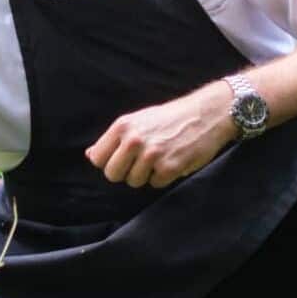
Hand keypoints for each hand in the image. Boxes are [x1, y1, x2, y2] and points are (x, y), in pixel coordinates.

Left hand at [85, 83, 238, 188]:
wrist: (206, 114)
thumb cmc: (170, 118)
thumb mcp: (137, 120)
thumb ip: (114, 139)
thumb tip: (90, 155)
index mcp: (123, 126)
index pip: (98, 158)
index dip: (108, 162)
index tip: (120, 159)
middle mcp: (134, 139)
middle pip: (112, 174)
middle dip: (124, 173)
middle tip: (139, 163)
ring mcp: (151, 154)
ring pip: (133, 182)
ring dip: (145, 175)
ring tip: (158, 159)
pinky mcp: (169, 167)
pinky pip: (155, 184)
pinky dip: (163, 177)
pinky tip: (172, 161)